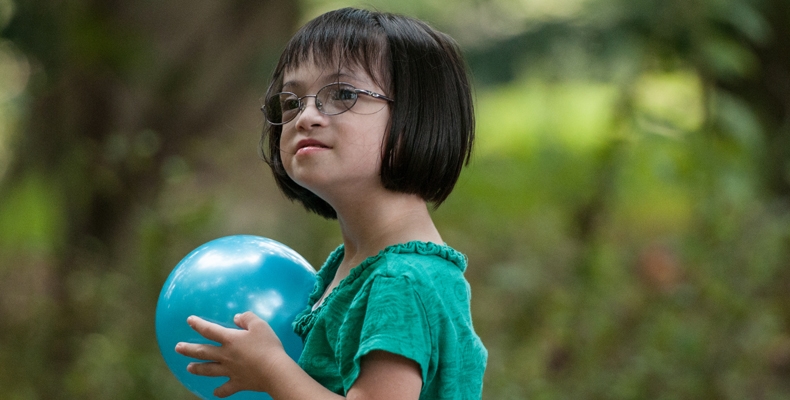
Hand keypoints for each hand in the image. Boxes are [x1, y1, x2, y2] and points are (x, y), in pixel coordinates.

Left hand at [175, 312, 290, 397]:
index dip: (198, 324)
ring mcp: (230, 370)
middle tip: (178, 348)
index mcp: (230, 339)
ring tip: (189, 367)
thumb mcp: (260, 325)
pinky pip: (225, 389)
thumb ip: (247, 318)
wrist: (274, 371)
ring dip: (198, 368)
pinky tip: (216, 392)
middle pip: (203, 351)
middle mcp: (226, 355)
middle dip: (189, 349)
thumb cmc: (268, 346)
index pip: (210, 330)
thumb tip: (236, 317)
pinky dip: (220, 391)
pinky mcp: (238, 383)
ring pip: (209, 370)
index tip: (189, 320)